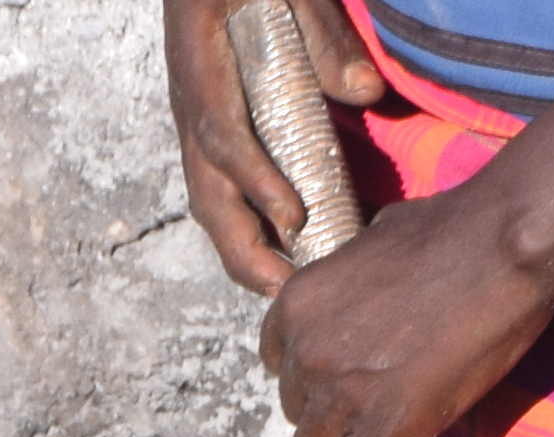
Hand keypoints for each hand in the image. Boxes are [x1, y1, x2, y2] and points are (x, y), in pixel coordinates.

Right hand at [169, 0, 389, 291]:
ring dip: (240, 248)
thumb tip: (364, 93)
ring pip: (207, 197)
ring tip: (282, 286)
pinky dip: (245, 222)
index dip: (255, 183)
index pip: (222, 136)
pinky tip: (281, 245)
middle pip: (203, 190)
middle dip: (239, 248)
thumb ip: (323, 29)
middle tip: (283, 290)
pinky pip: (220, 183)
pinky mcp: (211, 119)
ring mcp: (196, 113)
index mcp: (201, 63)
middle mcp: (190, 99)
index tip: (295, 218)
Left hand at [255, 178, 553, 436]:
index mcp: (297, 305)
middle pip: (298, 412)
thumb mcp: (373, 242)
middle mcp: (306, 353)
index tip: (344, 382)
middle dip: (331, 415)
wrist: (507, 244)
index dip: (315, 378)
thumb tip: (359, 294)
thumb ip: (350, 281)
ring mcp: (343, 394)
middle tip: (371, 412)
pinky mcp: (385, 429)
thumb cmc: (455, 229)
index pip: (279, 366)